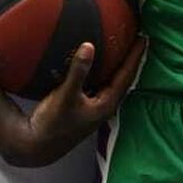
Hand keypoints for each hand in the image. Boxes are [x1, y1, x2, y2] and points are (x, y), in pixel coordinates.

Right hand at [10, 38, 147, 167]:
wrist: (38, 144)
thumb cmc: (54, 124)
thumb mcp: (66, 96)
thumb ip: (78, 71)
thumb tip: (89, 46)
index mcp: (107, 104)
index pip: (127, 75)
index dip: (135, 56)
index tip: (144, 38)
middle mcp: (105, 104)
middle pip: (123, 77)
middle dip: (131, 58)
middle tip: (138, 38)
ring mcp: (95, 105)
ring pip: (111, 80)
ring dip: (117, 64)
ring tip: (122, 45)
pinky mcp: (84, 104)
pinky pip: (99, 82)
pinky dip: (102, 70)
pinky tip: (99, 60)